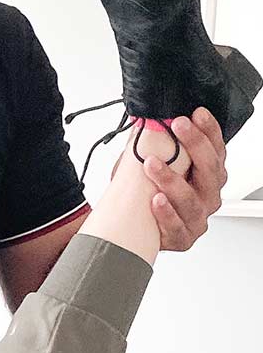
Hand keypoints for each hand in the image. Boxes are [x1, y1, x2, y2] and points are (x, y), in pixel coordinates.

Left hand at [141, 106, 226, 249]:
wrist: (136, 228)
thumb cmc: (150, 193)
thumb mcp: (153, 164)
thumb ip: (153, 143)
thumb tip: (144, 118)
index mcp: (208, 175)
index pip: (216, 149)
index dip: (209, 130)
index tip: (196, 113)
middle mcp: (207, 195)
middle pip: (209, 170)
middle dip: (194, 144)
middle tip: (177, 127)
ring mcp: (197, 218)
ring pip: (190, 199)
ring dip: (171, 180)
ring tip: (152, 165)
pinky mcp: (182, 238)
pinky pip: (177, 226)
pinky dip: (166, 213)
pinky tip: (156, 201)